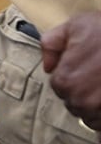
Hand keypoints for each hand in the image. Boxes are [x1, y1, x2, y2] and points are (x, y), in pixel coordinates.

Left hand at [41, 11, 100, 132]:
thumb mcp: (75, 26)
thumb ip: (51, 43)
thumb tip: (48, 67)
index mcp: (65, 80)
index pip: (59, 88)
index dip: (70, 77)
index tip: (83, 67)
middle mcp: (81, 99)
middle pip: (75, 104)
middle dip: (83, 92)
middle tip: (98, 76)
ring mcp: (100, 107)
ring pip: (91, 117)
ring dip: (96, 106)